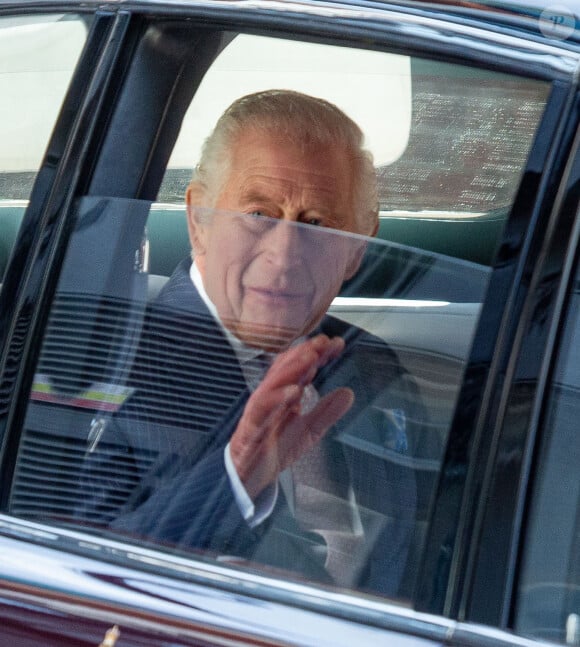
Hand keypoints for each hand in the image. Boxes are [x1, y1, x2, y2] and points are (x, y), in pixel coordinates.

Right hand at [229, 335, 353, 498]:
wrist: (249, 475)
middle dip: (305, 352)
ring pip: (274, 381)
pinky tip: (294, 391)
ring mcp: (260, 408)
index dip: (318, 353)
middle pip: (286, 367)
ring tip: (311, 358)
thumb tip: (348, 393)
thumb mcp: (309, 430)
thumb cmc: (274, 447)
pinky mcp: (251, 425)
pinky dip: (278, 397)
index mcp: (284, 392)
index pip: (300, 367)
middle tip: (324, 342)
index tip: (336, 344)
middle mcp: (271, 395)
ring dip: (292, 368)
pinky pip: (263, 407)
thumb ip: (327, 411)